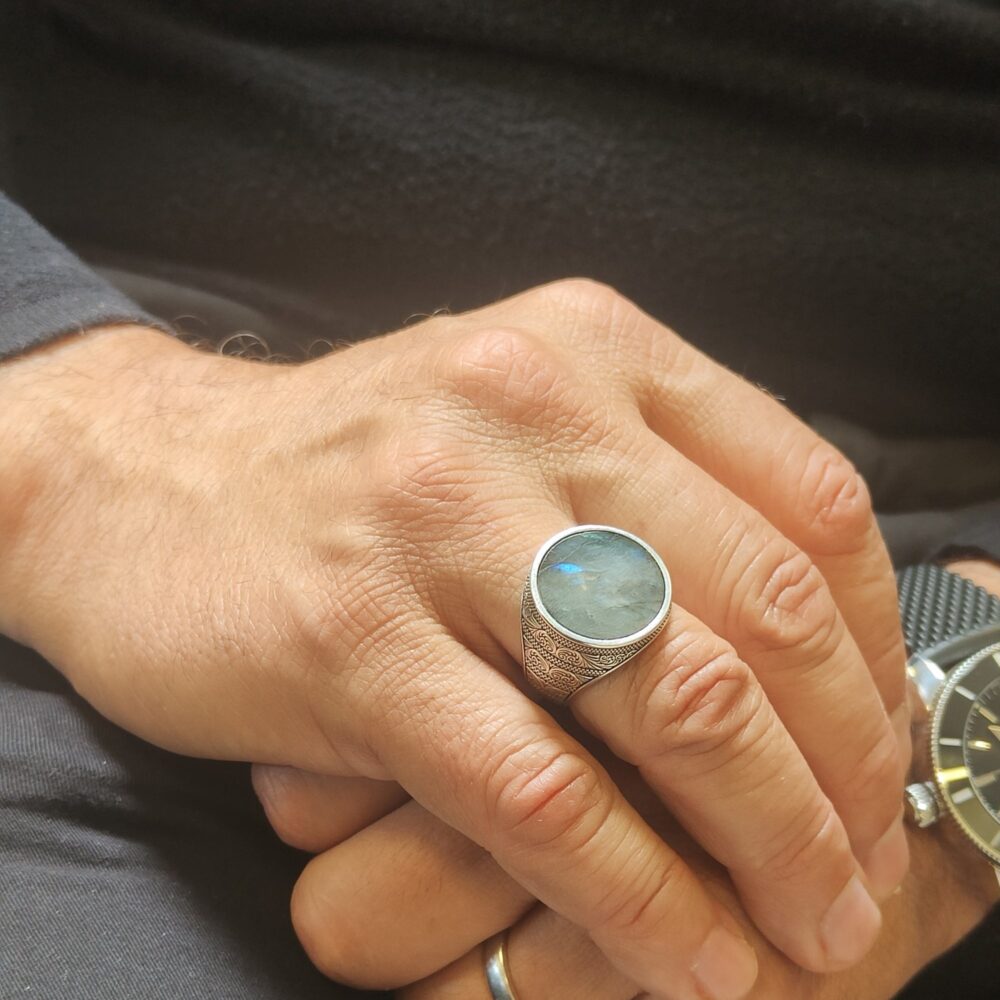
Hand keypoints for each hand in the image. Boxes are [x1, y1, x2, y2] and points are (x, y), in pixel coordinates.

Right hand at [0, 279, 907, 997]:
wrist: (153, 478)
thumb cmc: (362, 464)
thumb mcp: (520, 419)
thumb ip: (653, 492)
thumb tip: (806, 641)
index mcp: (593, 349)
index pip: (808, 500)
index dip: (878, 640)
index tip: (885, 739)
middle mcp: (527, 410)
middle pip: (758, 608)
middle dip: (845, 762)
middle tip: (865, 859)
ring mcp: (435, 521)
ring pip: (666, 700)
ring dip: (766, 838)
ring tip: (811, 926)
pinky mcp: (352, 639)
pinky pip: (536, 791)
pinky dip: (635, 893)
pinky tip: (689, 955)